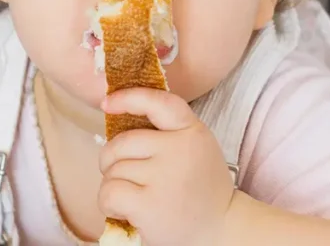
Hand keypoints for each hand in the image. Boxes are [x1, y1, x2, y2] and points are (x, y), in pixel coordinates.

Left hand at [98, 88, 234, 245]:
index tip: (107, 103)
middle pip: (122, 143)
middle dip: (112, 161)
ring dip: (113, 185)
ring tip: (133, 198)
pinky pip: (109, 192)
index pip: (158, 102)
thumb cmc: (200, 190)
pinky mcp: (150, 204)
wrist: (223, 230)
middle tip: (124, 177)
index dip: (128, 98)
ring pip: (112, 170)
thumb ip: (168, 132)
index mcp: (192, 131)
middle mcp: (180, 149)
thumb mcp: (195, 149)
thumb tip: (117, 115)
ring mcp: (165, 177)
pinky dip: (108, 203)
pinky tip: (123, 211)